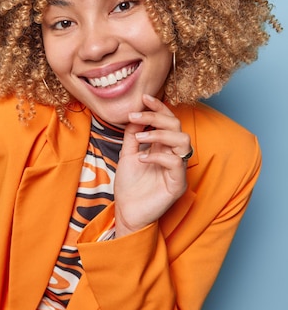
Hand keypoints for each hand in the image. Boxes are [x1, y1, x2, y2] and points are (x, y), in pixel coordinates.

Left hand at [114, 94, 191, 236]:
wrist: (126, 212)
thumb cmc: (129, 186)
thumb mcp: (127, 154)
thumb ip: (133, 135)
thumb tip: (135, 114)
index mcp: (164, 147)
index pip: (168, 120)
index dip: (159, 107)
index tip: (144, 97)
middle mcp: (174, 155)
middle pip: (177, 126)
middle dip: (156, 117)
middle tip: (135, 116)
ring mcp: (178, 170)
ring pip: (183, 141)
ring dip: (159, 134)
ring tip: (139, 139)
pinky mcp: (178, 184)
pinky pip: (176, 162)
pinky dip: (158, 156)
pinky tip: (141, 159)